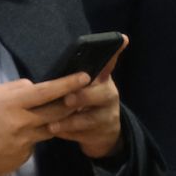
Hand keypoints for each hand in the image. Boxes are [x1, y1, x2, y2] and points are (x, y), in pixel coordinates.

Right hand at [0, 75, 88, 175]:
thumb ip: (16, 88)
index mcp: (13, 103)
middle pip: (58, 111)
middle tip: (84, 96)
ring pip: (52, 128)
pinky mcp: (25, 156)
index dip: (67, 84)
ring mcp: (26, 142)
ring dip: (58, 121)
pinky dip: (35, 137)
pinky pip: (37, 143)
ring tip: (60, 113)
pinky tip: (23, 137)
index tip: (85, 77)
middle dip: (74, 103)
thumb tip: (36, 86)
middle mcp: (23, 122)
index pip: (46, 91)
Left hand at [46, 36, 127, 159]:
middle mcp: (108, 95)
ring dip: (70, 122)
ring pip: (90, 119)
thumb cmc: (86, 101)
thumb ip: (76, 73)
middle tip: (68, 99)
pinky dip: (67, 134)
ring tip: (53, 124)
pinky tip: (54, 132)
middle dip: (84, 96)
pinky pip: (82, 135)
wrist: (103, 131)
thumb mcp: (86, 85)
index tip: (122, 40)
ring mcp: (107, 116)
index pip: (110, 62)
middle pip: (102, 94)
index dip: (114, 52)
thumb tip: (72, 57)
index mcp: (102, 79)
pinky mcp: (101, 134)